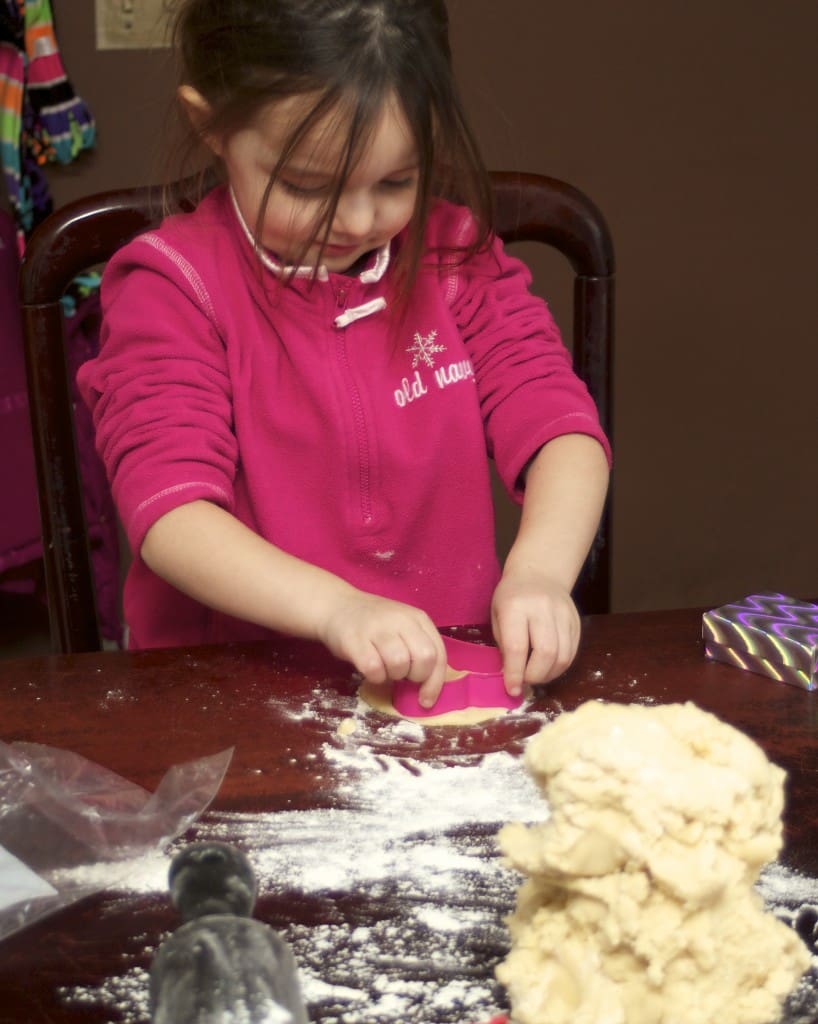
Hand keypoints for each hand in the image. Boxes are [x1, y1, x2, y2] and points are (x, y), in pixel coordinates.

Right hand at [318, 591, 447, 706]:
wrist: (337, 606)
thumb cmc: (375, 624)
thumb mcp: (403, 629)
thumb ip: (418, 650)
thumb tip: (427, 690)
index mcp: (418, 618)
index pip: (438, 654)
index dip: (435, 682)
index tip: (425, 700)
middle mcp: (400, 620)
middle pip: (424, 658)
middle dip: (415, 677)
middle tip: (401, 676)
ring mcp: (377, 628)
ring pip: (399, 663)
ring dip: (393, 675)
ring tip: (384, 668)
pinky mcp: (355, 639)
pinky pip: (373, 668)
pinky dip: (374, 677)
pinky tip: (370, 670)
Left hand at [491, 569, 579, 694]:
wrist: (538, 574)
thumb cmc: (511, 598)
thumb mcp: (497, 616)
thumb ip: (504, 645)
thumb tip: (512, 678)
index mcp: (515, 606)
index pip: (517, 647)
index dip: (515, 673)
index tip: (512, 689)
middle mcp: (542, 608)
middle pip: (545, 653)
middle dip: (534, 676)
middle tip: (525, 680)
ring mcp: (563, 614)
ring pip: (563, 656)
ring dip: (549, 674)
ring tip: (536, 675)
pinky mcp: (577, 621)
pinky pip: (572, 652)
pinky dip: (560, 666)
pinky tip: (548, 666)